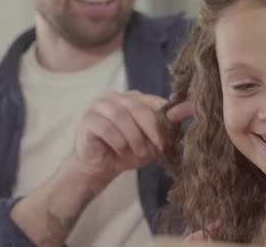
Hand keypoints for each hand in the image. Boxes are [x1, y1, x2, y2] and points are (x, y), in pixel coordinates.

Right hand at [69, 91, 190, 191]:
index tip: (171, 136)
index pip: (151, 100)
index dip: (164, 118)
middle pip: (137, 107)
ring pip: (121, 116)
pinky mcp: (86, 119)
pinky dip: (118, 141)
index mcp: (131, 98)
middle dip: (151, 129)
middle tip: (159, 147)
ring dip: (135, 138)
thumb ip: (162, 130)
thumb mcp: (149, 142)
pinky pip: (106, 128)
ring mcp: (97, 106)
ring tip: (141, 153)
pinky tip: (121, 151)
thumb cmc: (125, 153)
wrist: (98, 169)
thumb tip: (179, 121)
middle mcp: (113, 97)